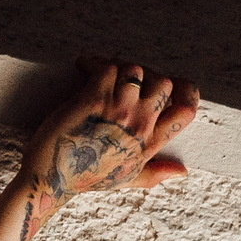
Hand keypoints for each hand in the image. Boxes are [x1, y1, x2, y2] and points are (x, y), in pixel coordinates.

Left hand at [23, 60, 198, 215]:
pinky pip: (106, 68)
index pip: (187, 110)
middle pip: (164, 83)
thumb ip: (157, 172)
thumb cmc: (86, 177)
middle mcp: (139, 124)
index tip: (174, 84)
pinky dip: (94, 63)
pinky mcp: (92, 100)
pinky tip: (83, 67)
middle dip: (148, 74)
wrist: (52, 178)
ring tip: (102, 72)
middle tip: (127, 77)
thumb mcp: (128, 178)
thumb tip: (183, 171)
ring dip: (118, 66)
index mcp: (151, 142)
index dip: (187, 91)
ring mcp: (117, 110)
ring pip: (134, 70)